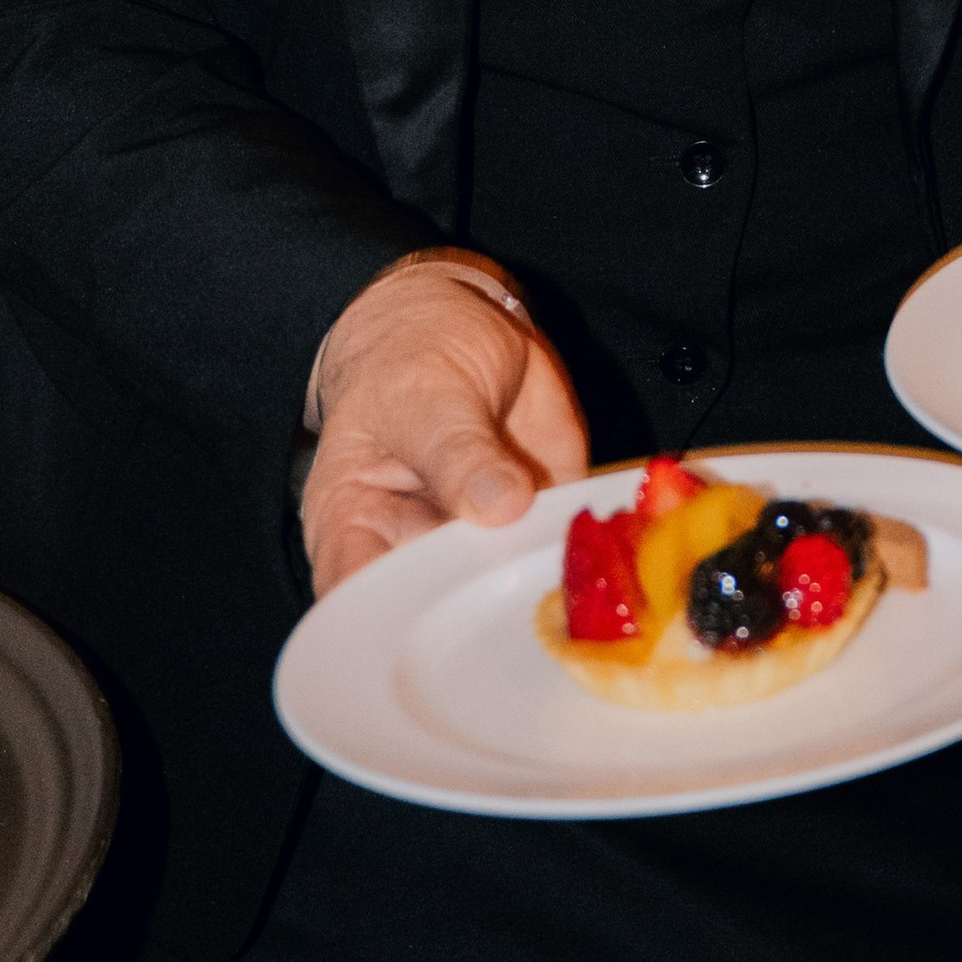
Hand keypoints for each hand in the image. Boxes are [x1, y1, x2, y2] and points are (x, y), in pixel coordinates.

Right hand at [299, 255, 587, 598]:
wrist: (463, 325)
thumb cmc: (409, 360)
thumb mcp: (424, 396)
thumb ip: (458, 452)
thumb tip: (501, 507)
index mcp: (356, 528)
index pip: (359, 601)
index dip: (387, 632)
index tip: (435, 637)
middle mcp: (416, 553)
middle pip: (438, 615)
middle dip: (480, 617)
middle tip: (519, 596)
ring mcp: (480, 545)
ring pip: (507, 594)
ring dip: (543, 591)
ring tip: (569, 576)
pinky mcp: (537, 528)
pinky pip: (562, 554)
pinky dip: (588, 559)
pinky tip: (606, 552)